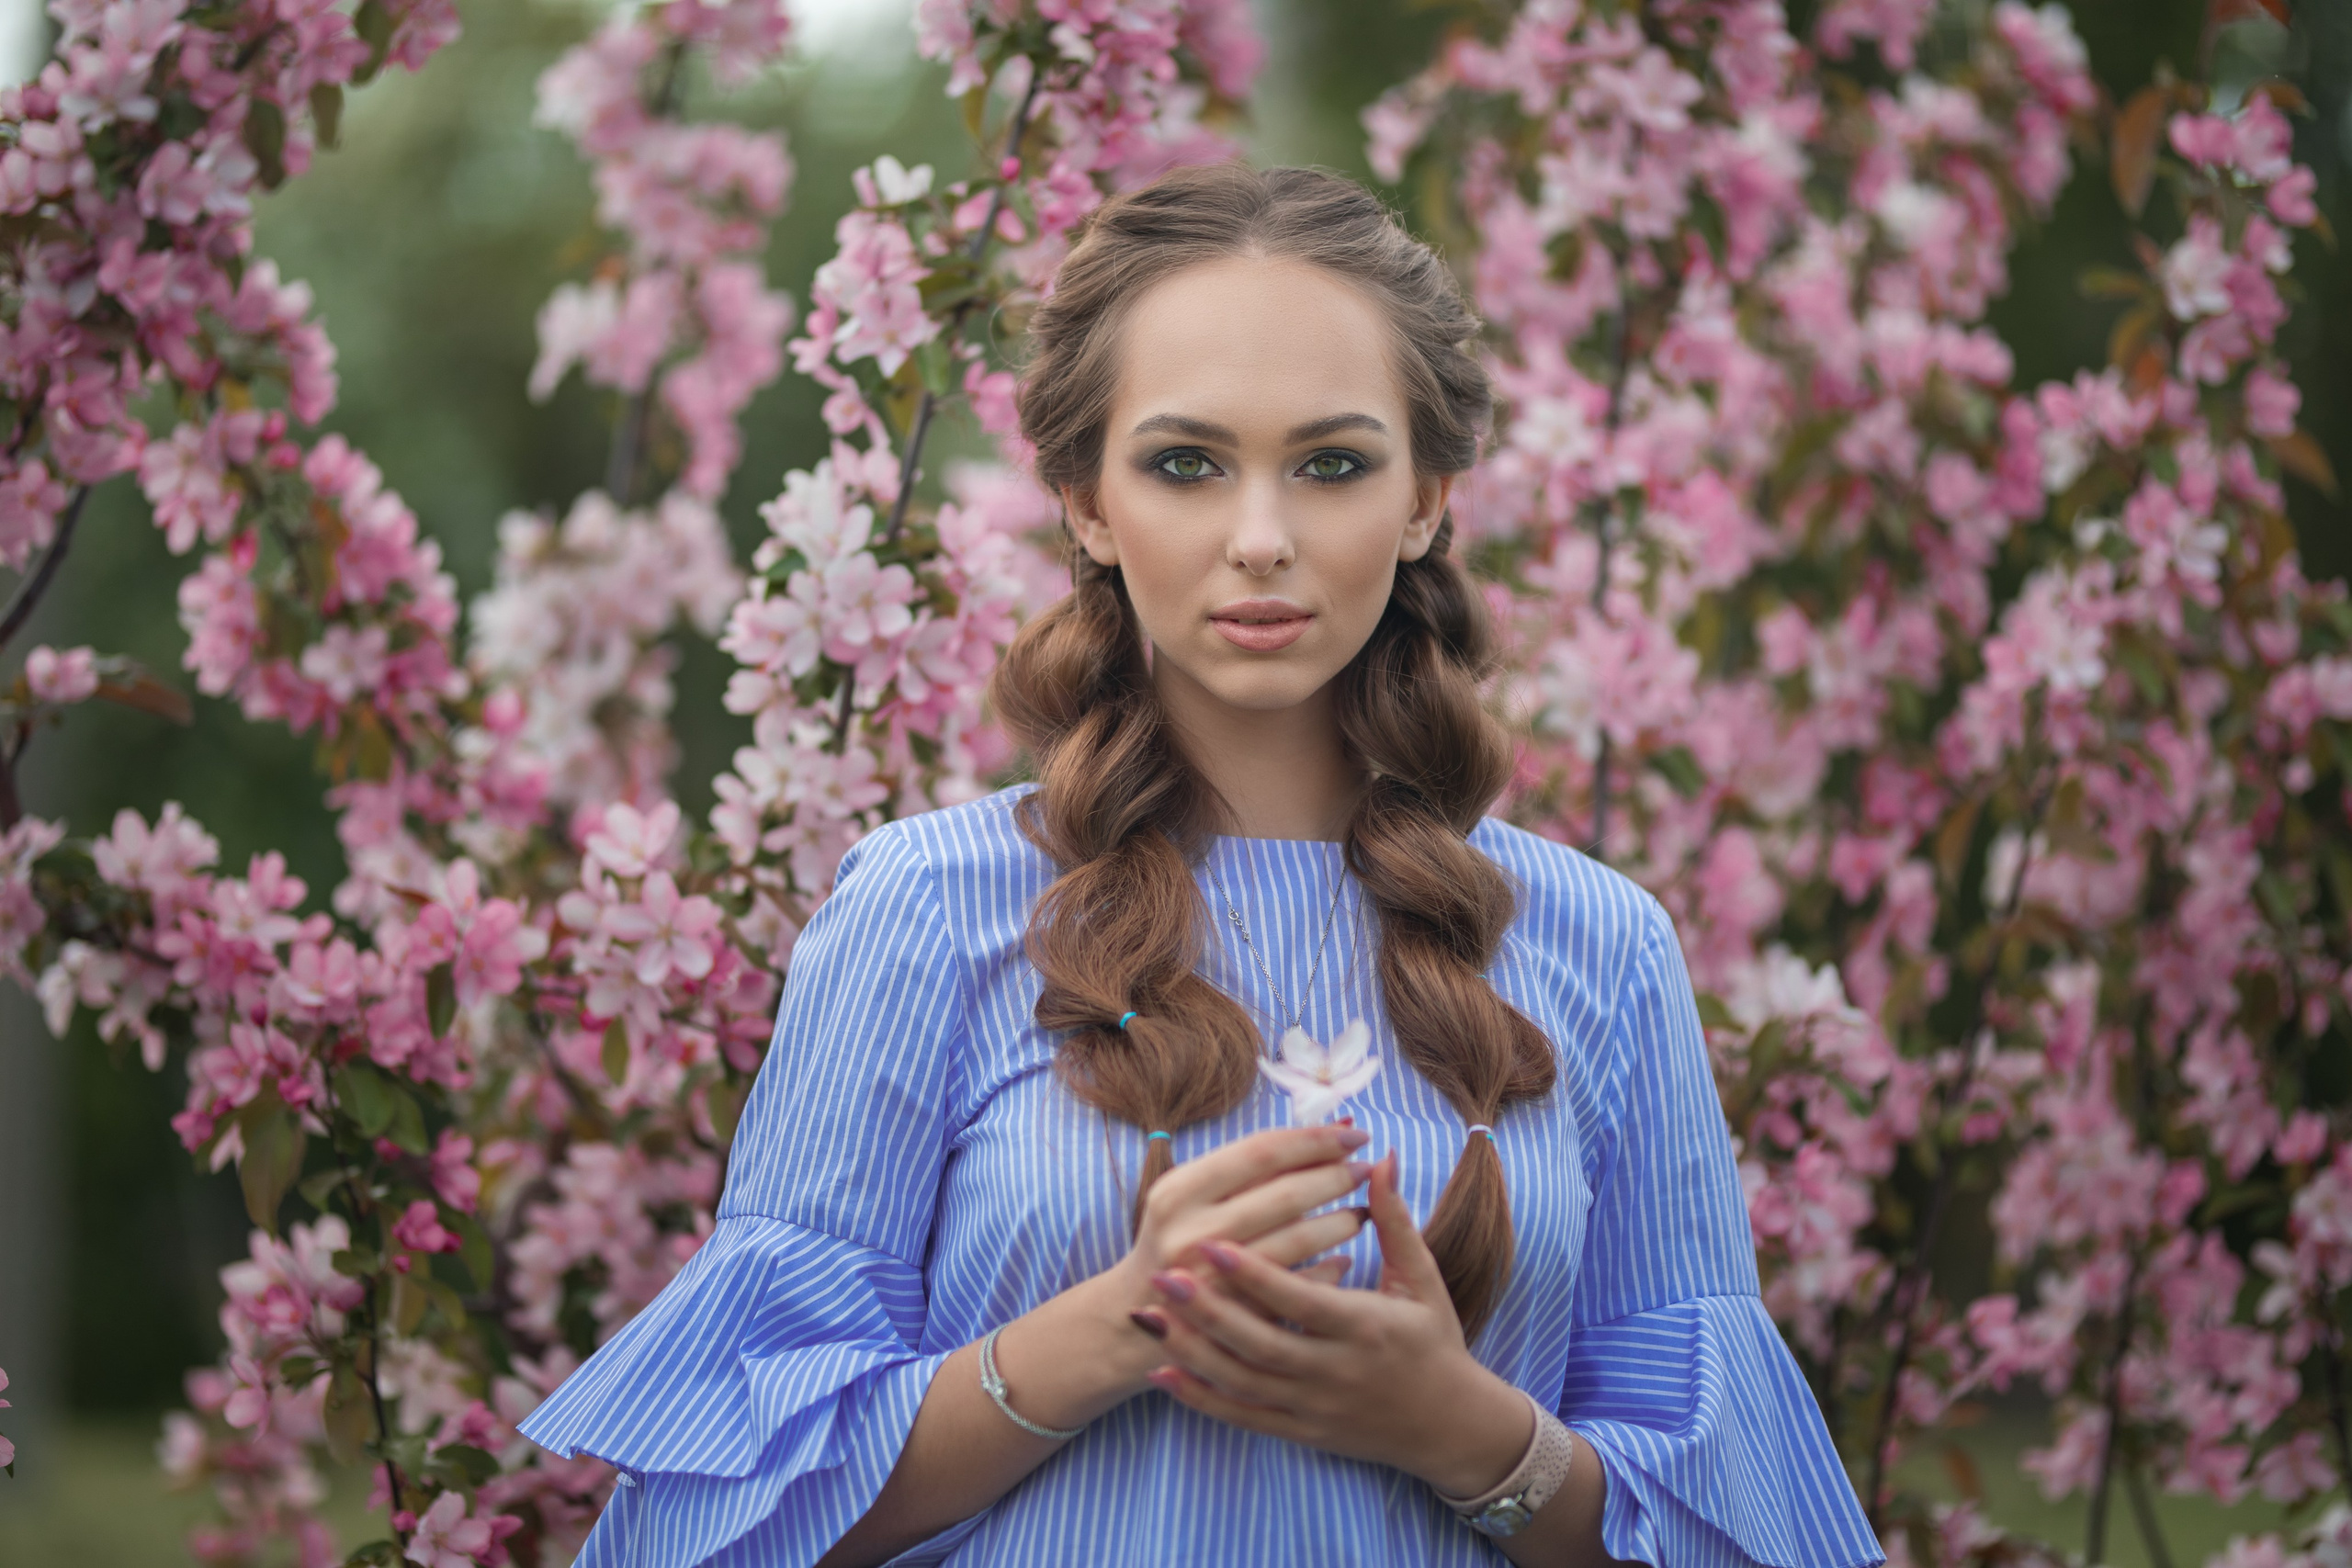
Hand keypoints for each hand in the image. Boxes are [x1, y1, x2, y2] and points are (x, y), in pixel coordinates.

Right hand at [1101, 1122, 1374, 1386]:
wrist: (1134, 1316)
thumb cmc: (1178, 1239)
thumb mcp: (1191, 1197)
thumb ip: (1251, 1166)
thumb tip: (1336, 1129)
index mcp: (1178, 1191)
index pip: (1261, 1151)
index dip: (1314, 1139)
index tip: (1355, 1134)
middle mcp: (1190, 1232)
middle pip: (1284, 1194)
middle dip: (1336, 1177)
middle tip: (1366, 1169)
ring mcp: (1211, 1279)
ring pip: (1297, 1239)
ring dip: (1340, 1222)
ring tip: (1362, 1211)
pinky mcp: (1234, 1318)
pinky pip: (1298, 1286)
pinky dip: (1329, 1268)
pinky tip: (1345, 1257)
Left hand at [1138, 1150, 1534, 1496]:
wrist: (1449, 1426)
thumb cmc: (1433, 1340)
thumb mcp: (1422, 1280)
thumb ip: (1394, 1220)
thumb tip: (1381, 1158)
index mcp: (1365, 1326)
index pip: (1301, 1299)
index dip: (1256, 1274)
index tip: (1213, 1243)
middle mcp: (1336, 1371)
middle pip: (1261, 1343)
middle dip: (1208, 1310)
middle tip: (1162, 1273)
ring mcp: (1314, 1406)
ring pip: (1243, 1382)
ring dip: (1193, 1350)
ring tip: (1151, 1314)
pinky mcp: (1300, 1432)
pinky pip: (1242, 1417)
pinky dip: (1200, 1398)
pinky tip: (1163, 1372)